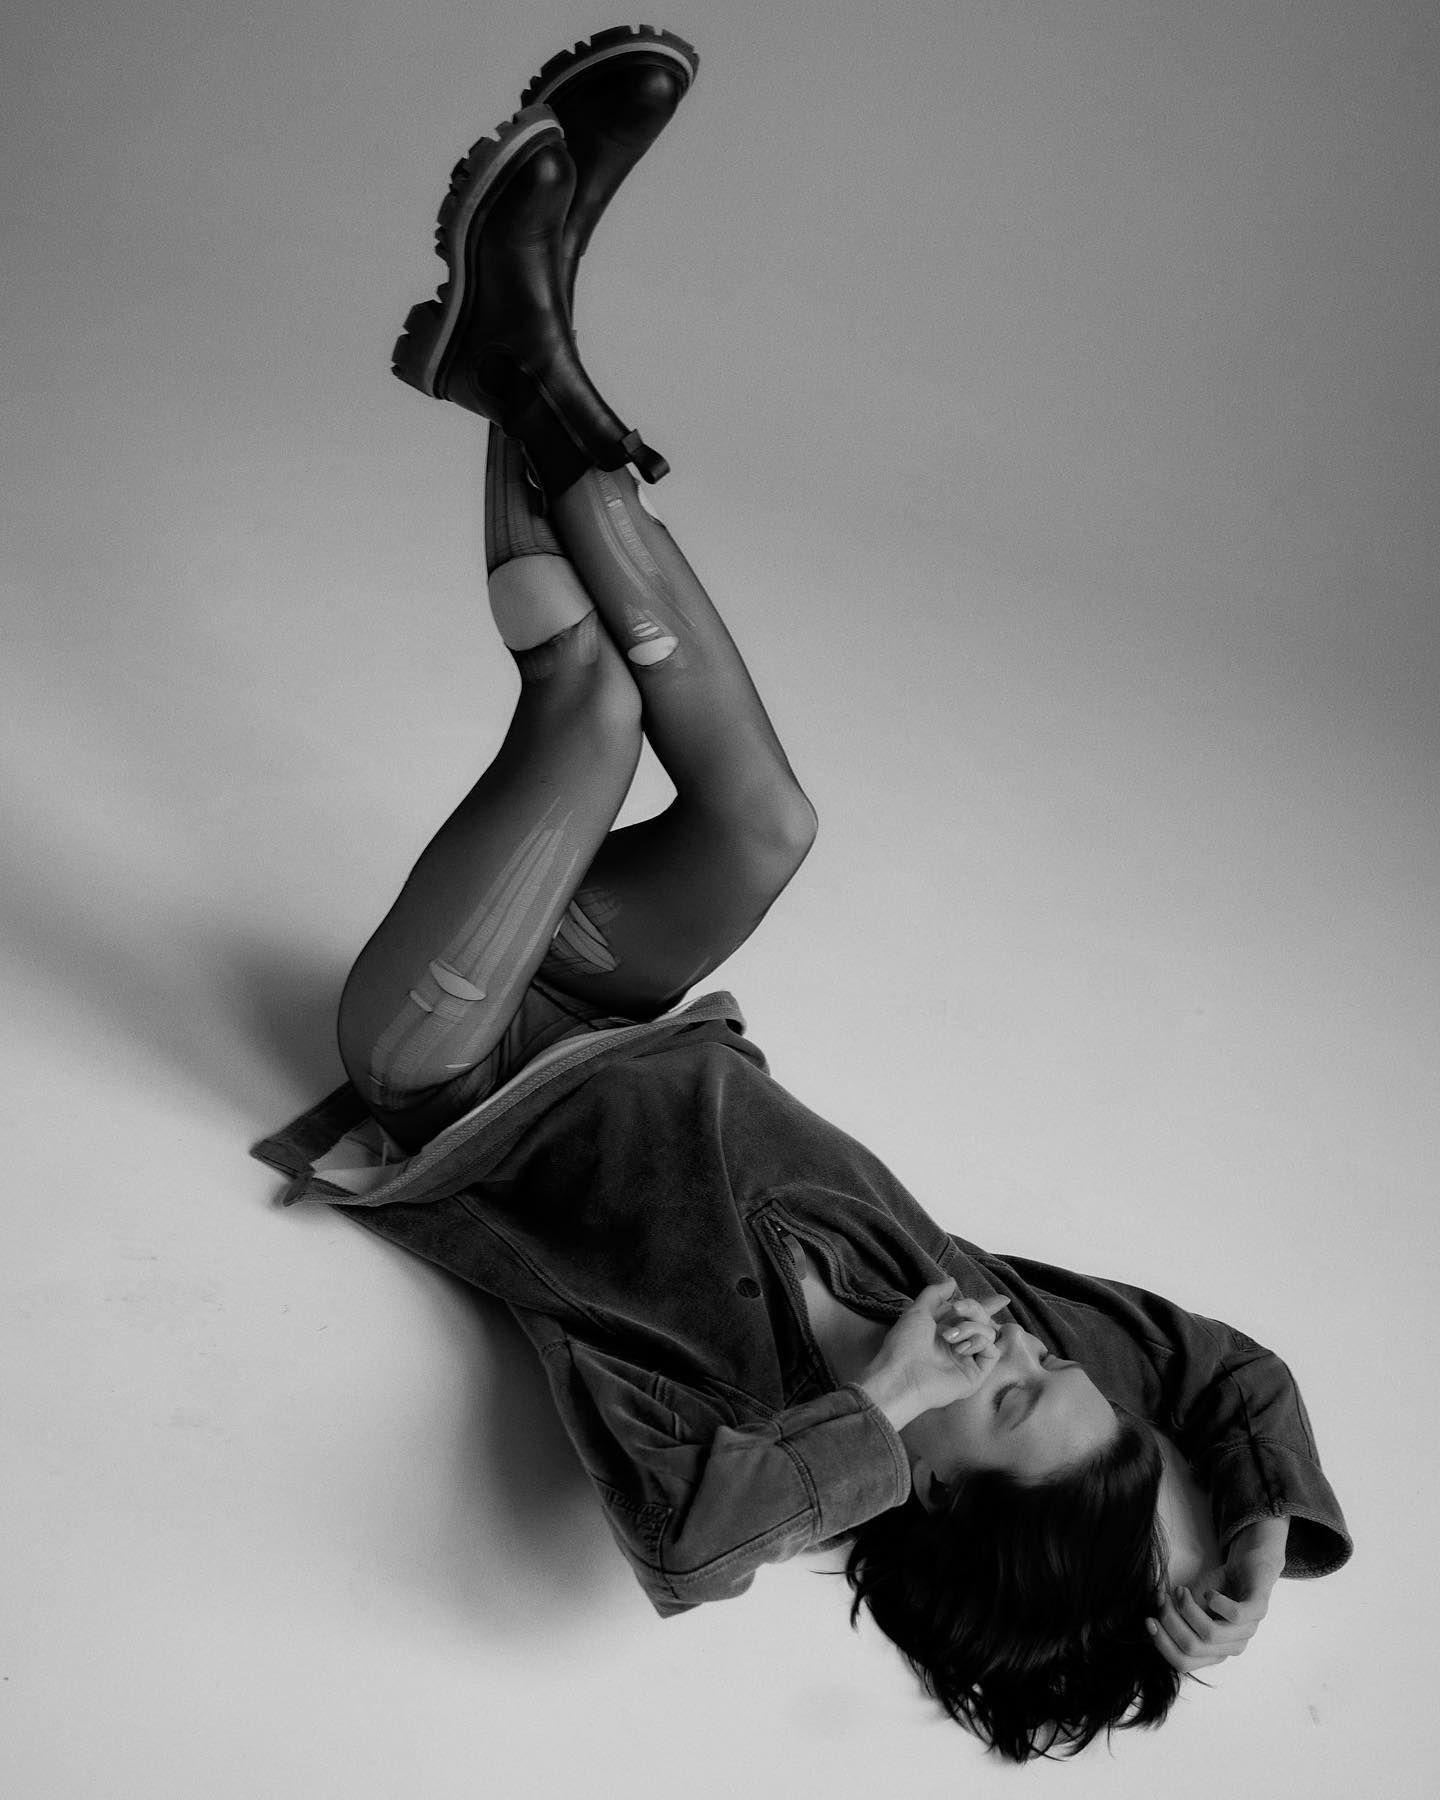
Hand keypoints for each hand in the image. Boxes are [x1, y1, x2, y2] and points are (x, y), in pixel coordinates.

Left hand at [858, 1281, 1006, 1429]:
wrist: (903, 1376)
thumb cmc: (904, 1345)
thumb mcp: (917, 1312)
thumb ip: (935, 1294)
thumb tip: (952, 1281)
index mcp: (946, 1329)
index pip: (972, 1315)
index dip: (987, 1306)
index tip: (1002, 1299)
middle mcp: (960, 1343)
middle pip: (983, 1319)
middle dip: (973, 1308)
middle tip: (958, 1308)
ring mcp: (969, 1358)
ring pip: (989, 1332)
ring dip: (970, 1327)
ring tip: (950, 1337)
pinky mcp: (976, 1373)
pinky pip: (992, 1351)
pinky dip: (979, 1343)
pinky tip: (961, 1349)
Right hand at [1147, 1517, 1287, 1674]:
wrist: (1248, 1566)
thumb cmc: (1217, 1588)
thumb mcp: (1191, 1605)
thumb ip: (1176, 1617)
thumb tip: (1150, 1622)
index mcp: (1214, 1651)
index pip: (1183, 1662)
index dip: (1161, 1643)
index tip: (1148, 1619)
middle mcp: (1231, 1646)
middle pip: (1193, 1648)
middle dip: (1169, 1620)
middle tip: (1162, 1598)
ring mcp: (1247, 1631)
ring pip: (1210, 1634)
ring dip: (1187, 1609)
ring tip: (1181, 1590)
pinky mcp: (1258, 1610)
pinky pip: (1235, 1615)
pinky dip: (1216, 1602)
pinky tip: (1209, 1593)